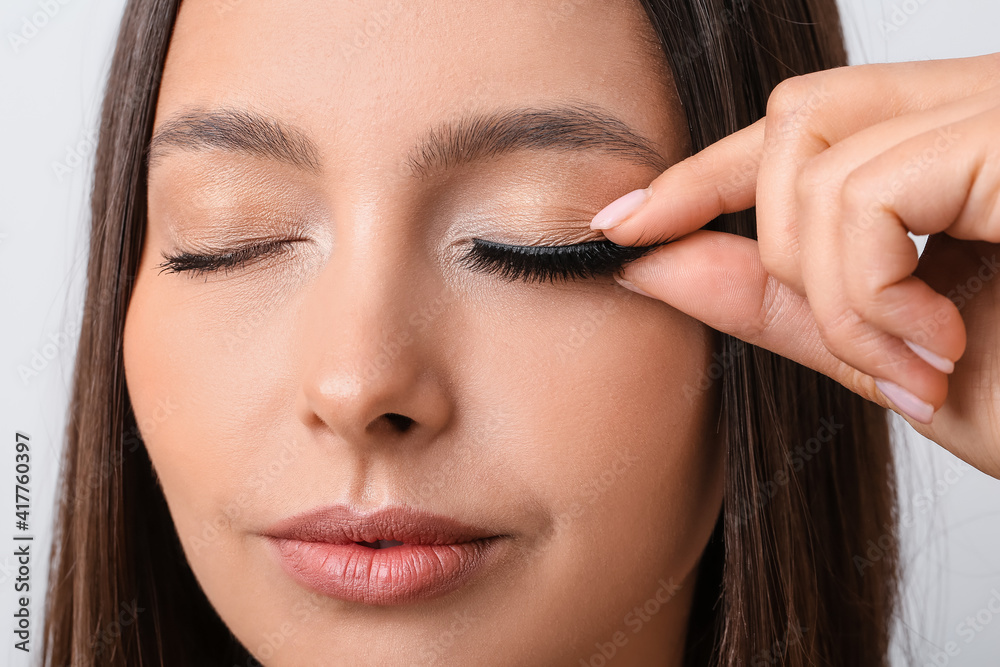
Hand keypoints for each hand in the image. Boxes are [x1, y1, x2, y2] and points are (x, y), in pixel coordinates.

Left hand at [590, 52, 999, 478]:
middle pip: (797, 115)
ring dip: (832, 292)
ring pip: (817, 153)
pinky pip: (865, 190)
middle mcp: (986, 108)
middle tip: (847, 343)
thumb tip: (656, 260)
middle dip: (765, 230)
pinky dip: (867, 290)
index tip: (625, 226)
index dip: (702, 176)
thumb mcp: (887, 353)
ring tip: (913, 363)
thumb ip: (779, 299)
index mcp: (957, 154)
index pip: (804, 130)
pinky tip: (936, 346)